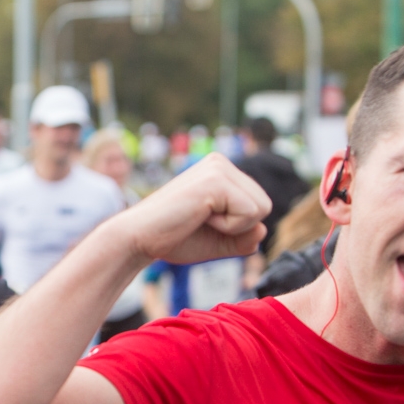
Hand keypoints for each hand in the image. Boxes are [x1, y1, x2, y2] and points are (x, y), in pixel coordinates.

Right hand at [114, 153, 270, 266]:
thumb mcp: (218, 240)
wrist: (139, 238)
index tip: (203, 223)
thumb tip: (263, 231)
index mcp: (220, 171)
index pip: (258, 205)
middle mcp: (221, 162)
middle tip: (201, 222)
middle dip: (239, 226)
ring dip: (233, 226)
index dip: (237, 227)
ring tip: (200, 218)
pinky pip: (249, 213)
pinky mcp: (216, 179)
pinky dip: (228, 226)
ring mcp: (218, 168)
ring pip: (261, 209)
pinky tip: (199, 217)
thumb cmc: (172, 237)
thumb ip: (244, 238)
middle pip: (264, 205)